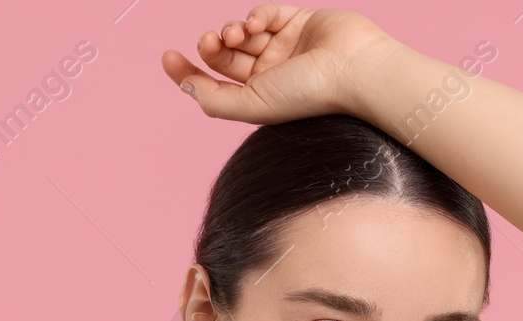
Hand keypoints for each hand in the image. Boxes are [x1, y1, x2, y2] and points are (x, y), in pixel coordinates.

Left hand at [160, 4, 397, 124]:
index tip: (167, 56)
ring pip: (242, 32)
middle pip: (224, 55)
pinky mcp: (298, 20)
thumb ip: (214, 100)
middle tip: (208, 41)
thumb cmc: (307, 95)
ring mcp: (283, 46)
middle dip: (211, 46)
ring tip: (236, 34)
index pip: (212, 83)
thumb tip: (184, 86)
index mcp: (256, 97)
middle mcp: (268, 73)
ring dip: (232, 30)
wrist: (355, 71)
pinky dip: (256, 15)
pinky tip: (258, 23)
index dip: (187, 71)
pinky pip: (266, 13)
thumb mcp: (252, 106)